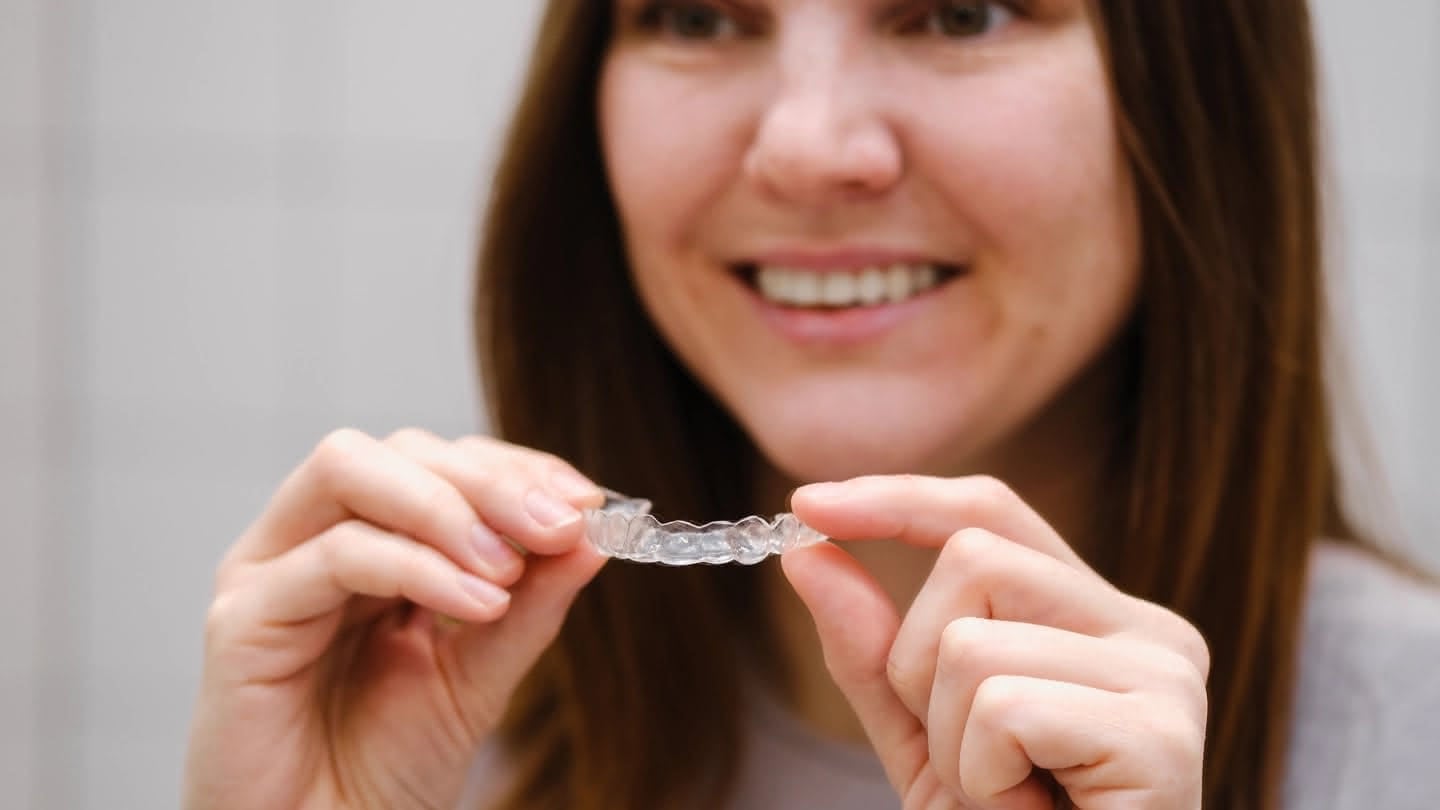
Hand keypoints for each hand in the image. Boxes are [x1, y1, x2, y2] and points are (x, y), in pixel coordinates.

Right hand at [184, 429, 606, 809]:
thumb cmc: (386, 769)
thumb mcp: (482, 672)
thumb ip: (533, 601)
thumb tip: (593, 530)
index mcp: (370, 541)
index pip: (443, 462)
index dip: (516, 468)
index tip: (586, 503)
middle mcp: (312, 539)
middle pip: (399, 450)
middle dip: (491, 482)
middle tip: (558, 528)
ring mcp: (271, 571)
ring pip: (350, 469)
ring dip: (448, 508)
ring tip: (510, 570)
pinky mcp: (242, 619)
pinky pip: (333, 555)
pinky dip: (417, 567)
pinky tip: (480, 606)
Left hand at [782, 475, 1208, 809]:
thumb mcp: (924, 738)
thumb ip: (872, 649)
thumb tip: (808, 548)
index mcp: (1101, 620)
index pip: (991, 514)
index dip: (899, 499)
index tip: (808, 505)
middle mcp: (1149, 633)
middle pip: (971, 562)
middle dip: (919, 670)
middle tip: (973, 761)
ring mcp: (1165, 678)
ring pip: (970, 644)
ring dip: (953, 744)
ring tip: (1011, 798)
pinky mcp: (1159, 734)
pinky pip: (1001, 709)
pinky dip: (983, 777)